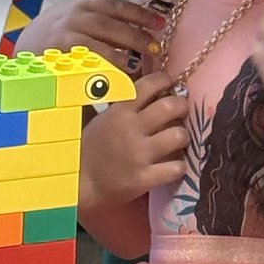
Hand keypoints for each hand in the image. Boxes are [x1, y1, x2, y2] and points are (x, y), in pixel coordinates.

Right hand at [14, 0, 163, 69]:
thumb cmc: (59, 38)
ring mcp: (65, 32)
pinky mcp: (57, 52)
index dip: (140, 14)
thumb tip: (142, 36)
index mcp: (83, 4)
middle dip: (136, 36)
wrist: (23, 48)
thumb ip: (105, 27)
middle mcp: (74, 14)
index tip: (160, 24)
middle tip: (154, 50)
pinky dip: (101, 68)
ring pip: (100, 43)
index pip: (117, 5)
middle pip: (112, 24)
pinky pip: (85, 61)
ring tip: (138, 65)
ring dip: (121, 54)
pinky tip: (113, 76)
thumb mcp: (79, 22)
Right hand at [79, 72, 190, 207]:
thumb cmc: (90, 149)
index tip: (171, 83)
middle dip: (182, 106)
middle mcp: (132, 128)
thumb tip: (154, 95)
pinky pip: (176, 167)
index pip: (149, 85)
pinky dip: (179, 166)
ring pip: (179, 135)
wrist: (80, 183)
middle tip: (182, 111)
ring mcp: (139, 154)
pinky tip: (173, 166)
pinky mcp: (145, 178)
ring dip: (183, 136)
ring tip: (178, 140)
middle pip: (171, 106)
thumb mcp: (103, 120)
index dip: (166, 80)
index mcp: (120, 111)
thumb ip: (126, 108)